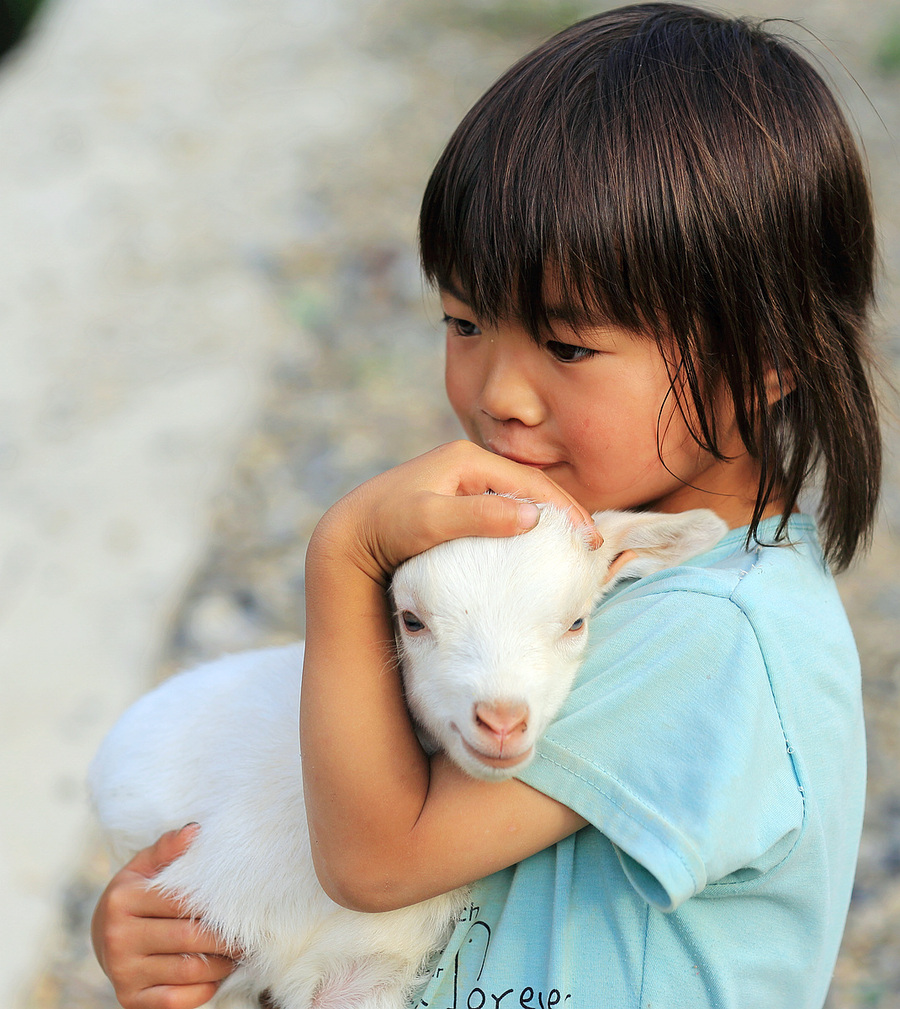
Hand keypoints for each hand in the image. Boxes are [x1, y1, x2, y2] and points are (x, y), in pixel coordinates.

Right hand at [92, 824, 236, 1008]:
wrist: (103, 937)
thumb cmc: (136, 894)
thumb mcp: (145, 865)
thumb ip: (169, 847)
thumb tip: (195, 831)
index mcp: (123, 899)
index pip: (183, 901)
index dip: (218, 903)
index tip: (245, 904)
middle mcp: (118, 937)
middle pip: (190, 937)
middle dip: (228, 937)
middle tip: (253, 933)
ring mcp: (122, 972)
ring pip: (189, 970)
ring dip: (223, 964)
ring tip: (239, 953)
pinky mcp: (129, 999)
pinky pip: (177, 999)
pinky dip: (204, 989)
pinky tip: (216, 976)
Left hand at [312, 440, 599, 582]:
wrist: (350, 536)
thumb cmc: (386, 526)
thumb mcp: (430, 520)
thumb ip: (477, 516)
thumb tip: (531, 515)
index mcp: (467, 459)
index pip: (529, 481)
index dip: (563, 508)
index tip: (588, 537)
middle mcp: (468, 464)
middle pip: (529, 487)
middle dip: (562, 512)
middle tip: (591, 543)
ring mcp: (462, 483)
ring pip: (516, 499)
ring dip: (545, 520)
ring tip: (572, 544)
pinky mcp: (456, 503)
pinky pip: (500, 511)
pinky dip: (523, 525)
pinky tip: (536, 544)